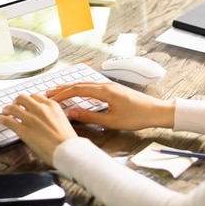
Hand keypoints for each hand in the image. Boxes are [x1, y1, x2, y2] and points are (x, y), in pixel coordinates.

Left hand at [0, 92, 76, 165]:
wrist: (67, 150)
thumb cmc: (68, 140)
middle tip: (15, 105)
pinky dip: (3, 119)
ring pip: (13, 108)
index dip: (29, 99)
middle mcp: (39, 109)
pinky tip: (1, 119)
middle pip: (22, 98)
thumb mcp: (63, 121)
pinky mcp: (23, 130)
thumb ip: (53, 116)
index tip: (27, 103)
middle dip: (17, 101)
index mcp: (51, 105)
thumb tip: (46, 118)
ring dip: (7, 109)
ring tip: (5, 111)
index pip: (36, 96)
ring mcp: (30, 119)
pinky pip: (8, 121)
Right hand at [47, 81, 174, 130]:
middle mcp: (106, 85)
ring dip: (71, 88)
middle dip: (62, 89)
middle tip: (48, 93)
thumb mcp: (112, 121)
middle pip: (79, 84)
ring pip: (85, 84)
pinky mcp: (113, 89)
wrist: (156, 111)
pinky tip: (77, 93)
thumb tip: (73, 113)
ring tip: (59, 92)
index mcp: (104, 91)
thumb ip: (90, 116)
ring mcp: (110, 86)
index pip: (77, 89)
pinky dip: (80, 89)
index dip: (62, 94)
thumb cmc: (137, 117)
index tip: (50, 98)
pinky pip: (92, 86)